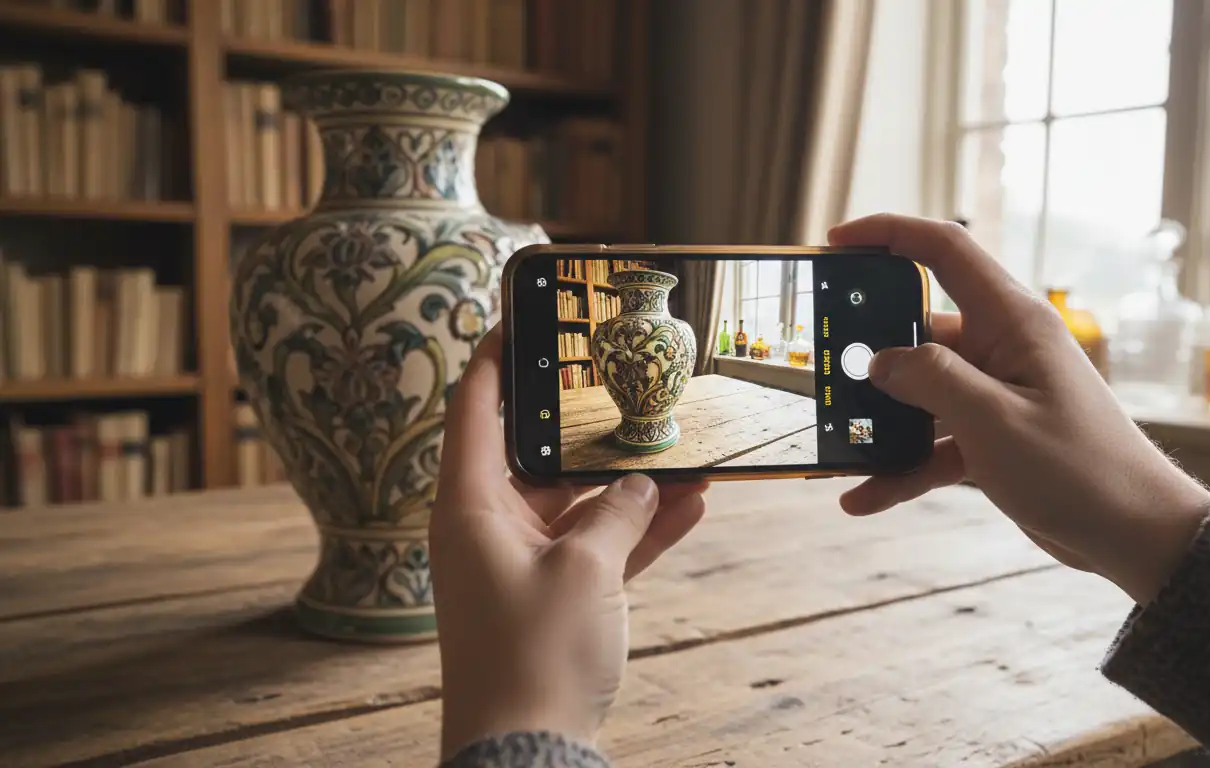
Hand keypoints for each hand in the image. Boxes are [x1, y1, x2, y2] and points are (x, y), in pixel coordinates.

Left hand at [429, 327, 707, 756]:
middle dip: (592, 426)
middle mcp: (490, 526)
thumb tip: (643, 485)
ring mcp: (523, 562)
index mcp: (471, 505)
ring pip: (579, 501)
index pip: (475, 409)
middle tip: (630, 384)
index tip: (521, 318)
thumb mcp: (586, 569)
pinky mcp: (554, 596)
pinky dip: (638, 529)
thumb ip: (618, 512)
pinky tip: (690, 506)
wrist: (530, 751)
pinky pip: (598, 545)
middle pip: (539, 453)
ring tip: (685, 451)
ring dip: (631, 483)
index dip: (496, 359)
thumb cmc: (535, 657)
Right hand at [828, 214, 1209, 604]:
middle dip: (867, 350)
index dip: (888, 235)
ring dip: (880, 420)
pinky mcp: (992, 437)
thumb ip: (931, 381)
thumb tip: (878, 361)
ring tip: (835, 441)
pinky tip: (863, 496)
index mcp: (1013, 322)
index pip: (945, 251)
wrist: (1134, 535)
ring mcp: (995, 394)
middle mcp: (1002, 349)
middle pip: (918, 331)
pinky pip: (933, 442)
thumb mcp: (994, 420)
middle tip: (820, 365)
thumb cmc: (1080, 470)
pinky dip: (901, 467)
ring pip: (919, 393)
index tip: (836, 240)